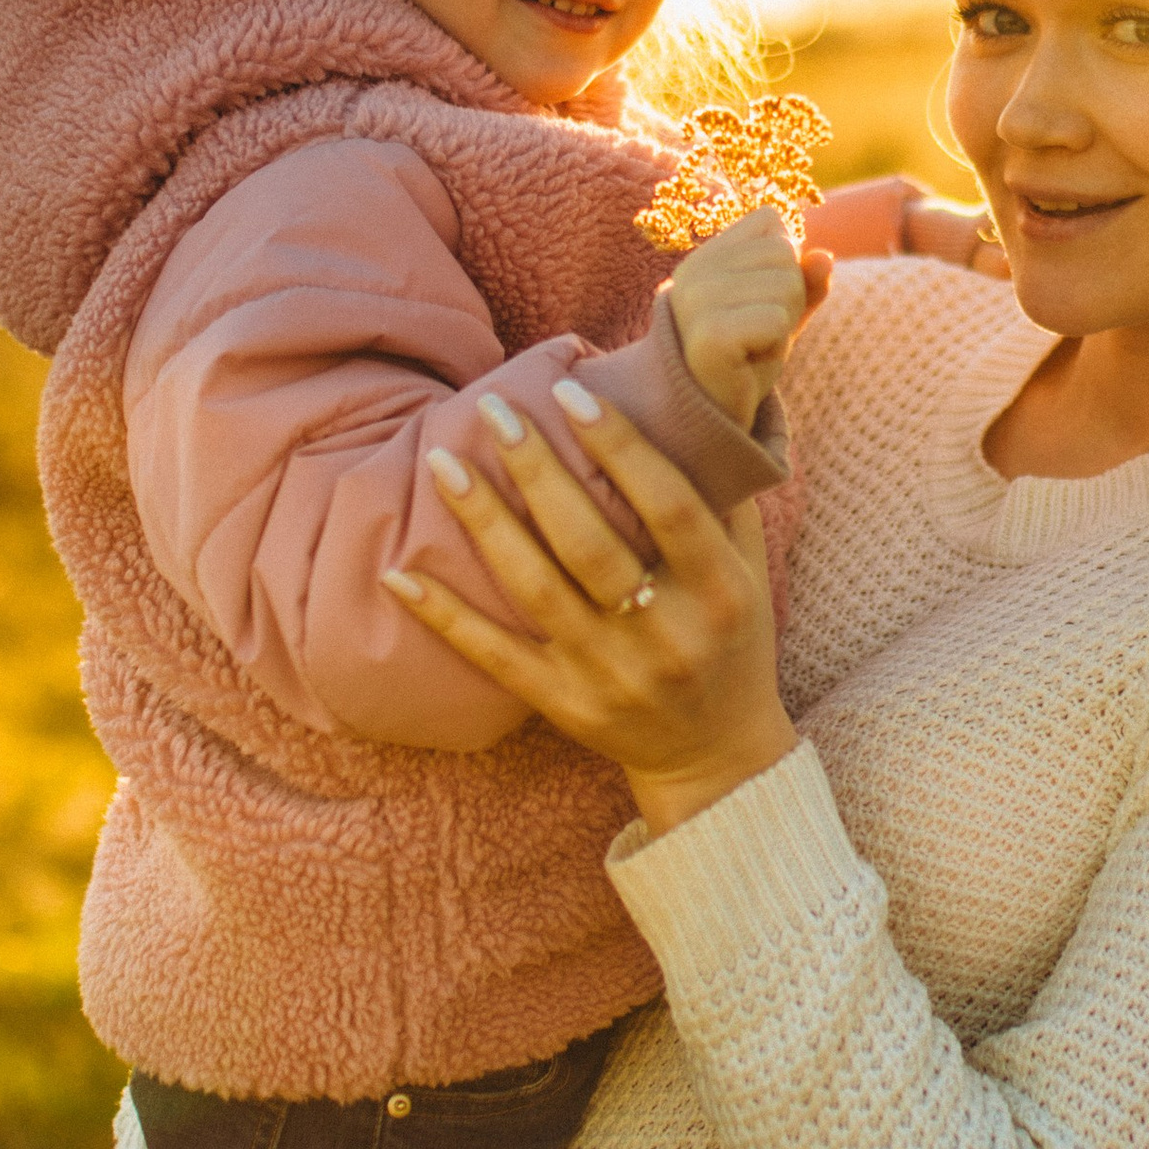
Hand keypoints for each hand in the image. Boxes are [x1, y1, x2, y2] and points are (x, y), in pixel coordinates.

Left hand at [385, 382, 798, 835]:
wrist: (718, 756)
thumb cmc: (732, 638)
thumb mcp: (750, 570)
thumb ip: (721, 495)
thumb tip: (695, 400)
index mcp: (719, 588)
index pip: (667, 504)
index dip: (619, 446)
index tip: (570, 393)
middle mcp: (667, 633)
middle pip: (591, 543)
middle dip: (538, 472)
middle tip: (495, 409)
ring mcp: (612, 674)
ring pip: (538, 589)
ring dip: (486, 522)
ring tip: (443, 462)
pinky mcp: (566, 706)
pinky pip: (495, 657)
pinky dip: (444, 616)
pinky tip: (398, 573)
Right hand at [663, 208, 829, 429]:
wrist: (715, 418)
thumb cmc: (745, 362)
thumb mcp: (781, 314)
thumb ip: (804, 282)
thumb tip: (825, 256)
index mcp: (706, 257)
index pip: (771, 220)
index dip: (785, 261)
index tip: (759, 303)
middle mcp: (694, 271)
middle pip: (785, 251)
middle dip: (790, 297)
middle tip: (758, 334)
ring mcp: (696, 300)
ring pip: (786, 283)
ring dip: (784, 323)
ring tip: (752, 347)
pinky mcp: (709, 333)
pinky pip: (777, 319)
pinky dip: (776, 343)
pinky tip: (748, 360)